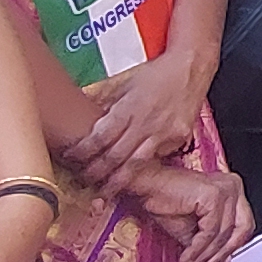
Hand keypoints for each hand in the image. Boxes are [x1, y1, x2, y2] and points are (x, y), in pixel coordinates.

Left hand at [68, 49, 206, 188]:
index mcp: (129, 107)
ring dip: (118, 181)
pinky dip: (142, 169)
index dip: (83, 151)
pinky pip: (156, 159)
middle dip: (96, 172)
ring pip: (135, 165)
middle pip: (115, 156)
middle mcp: (145, 123)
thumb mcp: (124, 81)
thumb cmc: (156, 74)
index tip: (71, 158)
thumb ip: (102, 100)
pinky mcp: (177, 140)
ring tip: (105, 191)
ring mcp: (163, 134)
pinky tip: (131, 176)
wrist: (190, 69)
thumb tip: (79, 111)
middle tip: (83, 181)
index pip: (100, 137)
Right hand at [130, 160, 253, 261]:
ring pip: (224, 234)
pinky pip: (210, 232)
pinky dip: (197, 249)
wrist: (145, 185)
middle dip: (223, 253)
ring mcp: (225, 189)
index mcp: (231, 190)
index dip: (232, 247)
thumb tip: (221, 260)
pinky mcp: (213, 195)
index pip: (244, 224)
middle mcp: (232, 186)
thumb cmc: (164, 199)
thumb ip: (210, 241)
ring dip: (205, 256)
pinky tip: (187, 258)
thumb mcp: (193, 227)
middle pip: (242, 228)